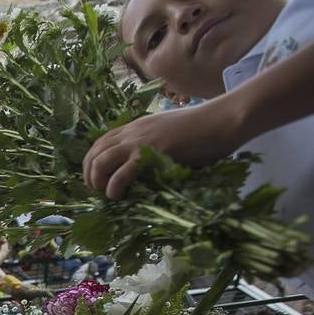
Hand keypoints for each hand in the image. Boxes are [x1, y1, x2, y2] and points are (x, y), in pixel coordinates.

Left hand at [83, 100, 244, 198]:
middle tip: (96, 190)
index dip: (92, 161)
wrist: (224, 119)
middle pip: (95, 151)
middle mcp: (133, 131)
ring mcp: (140, 141)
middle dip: (89, 173)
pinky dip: (113, 186)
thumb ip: (155, 145)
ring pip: (101, 161)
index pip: (102, 141)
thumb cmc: (205, 129)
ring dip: (96, 180)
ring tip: (104, 194)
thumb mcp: (172, 133)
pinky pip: (121, 172)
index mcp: (137, 126)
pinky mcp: (151, 152)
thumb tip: (149, 167)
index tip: (95, 177)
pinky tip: (116, 195)